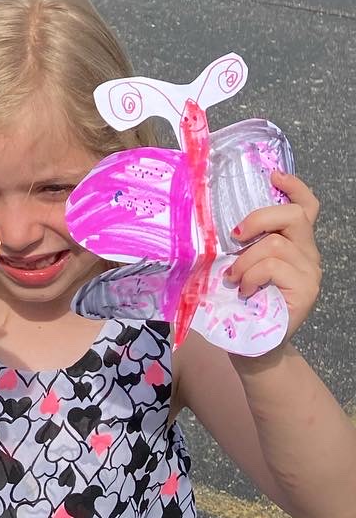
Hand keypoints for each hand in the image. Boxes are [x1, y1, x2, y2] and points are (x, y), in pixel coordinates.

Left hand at [229, 170, 321, 338]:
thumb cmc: (243, 299)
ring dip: (246, 259)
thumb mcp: (241, 263)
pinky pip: (274, 267)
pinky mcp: (306, 290)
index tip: (274, 175)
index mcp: (293, 241)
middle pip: (293, 215)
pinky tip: (246, 290)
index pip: (306, 206)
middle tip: (235, 237)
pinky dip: (252, 275)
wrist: (254, 342)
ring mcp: (310, 272)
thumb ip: (242, 243)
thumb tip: (208, 220)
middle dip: (259, 219)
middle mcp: (308, 253)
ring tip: (234, 277)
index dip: (294, 187)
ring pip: (277, 244)